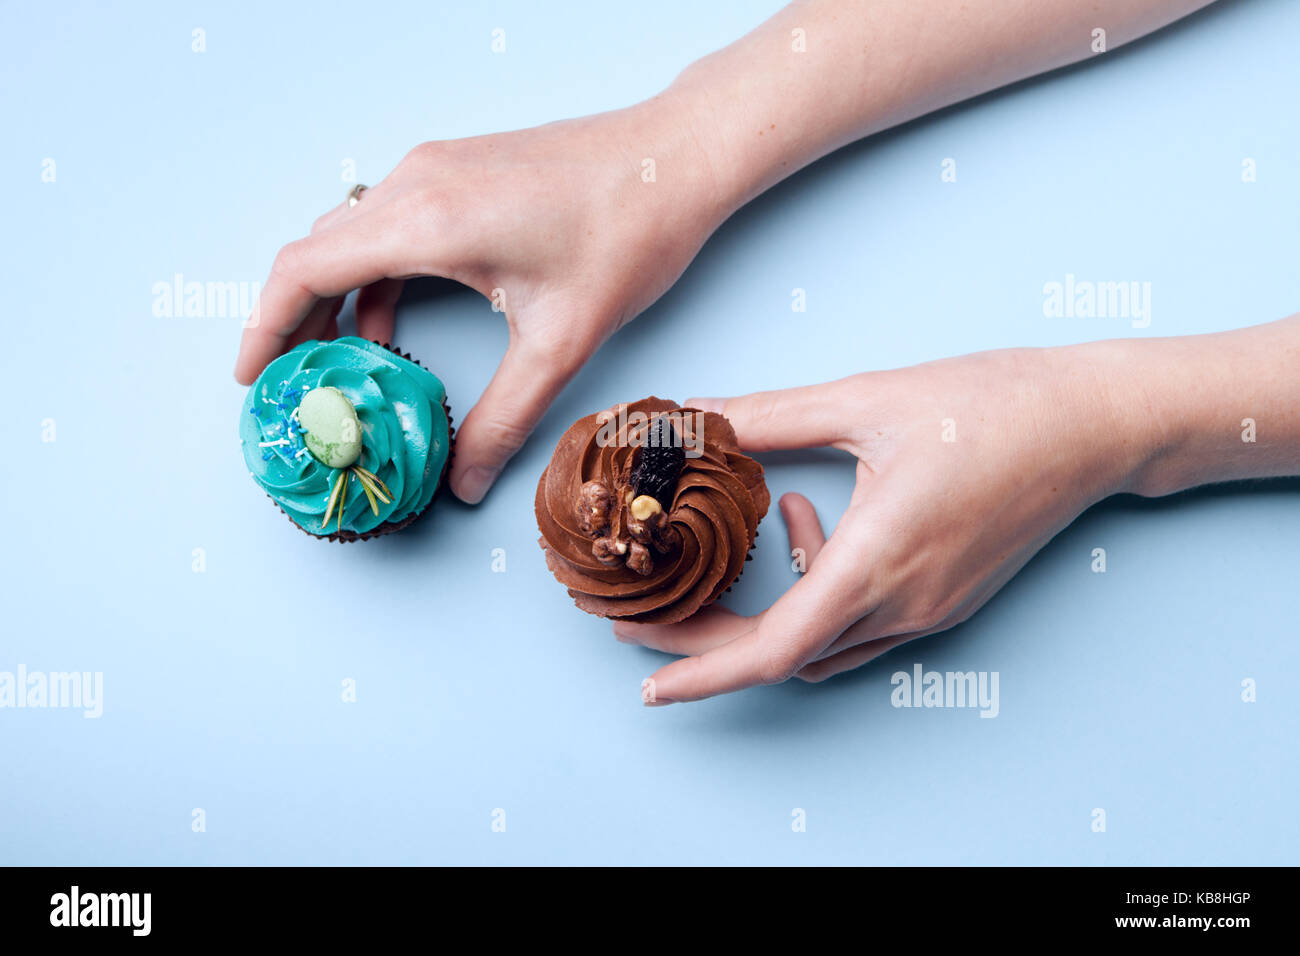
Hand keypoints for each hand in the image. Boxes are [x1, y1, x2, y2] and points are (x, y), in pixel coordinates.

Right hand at [234, 96, 723, 502]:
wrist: (676, 158)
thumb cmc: (628, 233)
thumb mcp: (561, 342)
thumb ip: (503, 419)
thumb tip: (465, 482)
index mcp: (428, 219)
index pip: (305, 269)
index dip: (265, 327)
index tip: (252, 380)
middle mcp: (418, 182)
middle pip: (317, 251)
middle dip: (293, 321)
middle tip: (291, 386)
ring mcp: (437, 169)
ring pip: (351, 236)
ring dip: (334, 299)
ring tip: (336, 367)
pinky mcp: (460, 169)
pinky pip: (388, 223)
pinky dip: (375, 276)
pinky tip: (390, 326)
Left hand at [619, 343, 1154, 700]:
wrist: (1092, 423)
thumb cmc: (989, 404)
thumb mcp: (865, 399)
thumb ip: (767, 414)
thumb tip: (690, 414)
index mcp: (881, 559)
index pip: (776, 646)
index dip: (704, 671)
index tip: (649, 682)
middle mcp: (905, 603)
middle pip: (785, 654)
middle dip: (708, 641)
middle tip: (650, 612)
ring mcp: (930, 611)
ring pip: (821, 645)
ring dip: (766, 611)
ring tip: (743, 537)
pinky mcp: (946, 602)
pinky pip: (859, 625)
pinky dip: (816, 594)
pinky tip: (807, 517)